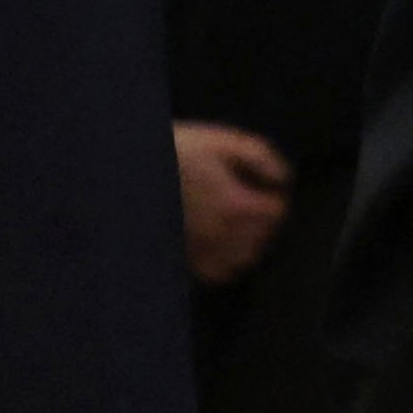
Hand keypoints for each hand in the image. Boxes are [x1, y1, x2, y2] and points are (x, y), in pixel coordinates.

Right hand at [172, 121, 290, 284]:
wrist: (130, 172)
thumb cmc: (174, 152)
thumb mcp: (219, 141)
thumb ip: (260, 155)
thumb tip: (282, 178)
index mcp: (239, 205)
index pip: (277, 209)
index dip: (271, 194)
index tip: (261, 185)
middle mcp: (228, 235)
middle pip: (265, 233)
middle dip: (261, 216)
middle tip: (244, 197)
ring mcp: (208, 251)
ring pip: (246, 255)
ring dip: (247, 239)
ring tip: (232, 220)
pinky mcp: (190, 260)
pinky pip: (221, 271)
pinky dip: (226, 261)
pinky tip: (218, 243)